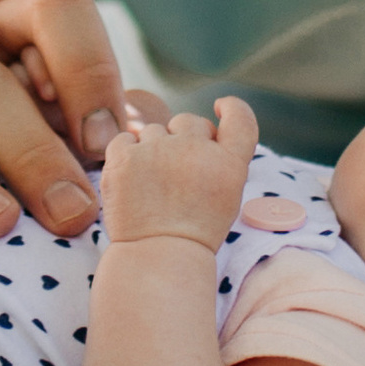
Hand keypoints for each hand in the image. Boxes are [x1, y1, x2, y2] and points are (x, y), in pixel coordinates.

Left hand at [99, 99, 259, 250]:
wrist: (156, 259)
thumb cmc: (193, 233)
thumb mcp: (225, 197)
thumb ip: (219, 159)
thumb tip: (200, 130)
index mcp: (228, 163)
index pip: (240, 118)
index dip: (232, 107)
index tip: (222, 106)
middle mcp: (195, 149)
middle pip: (190, 122)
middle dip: (184, 140)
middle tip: (176, 175)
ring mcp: (157, 150)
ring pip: (155, 131)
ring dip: (153, 150)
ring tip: (153, 189)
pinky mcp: (124, 156)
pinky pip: (125, 139)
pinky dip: (126, 157)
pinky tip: (132, 184)